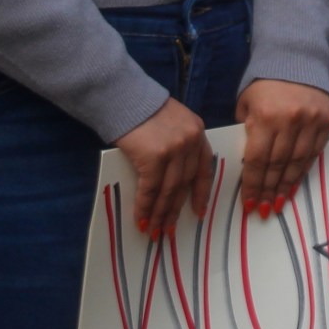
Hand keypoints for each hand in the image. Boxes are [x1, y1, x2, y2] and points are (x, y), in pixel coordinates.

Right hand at [114, 96, 213, 236]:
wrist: (123, 98)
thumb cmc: (142, 112)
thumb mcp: (171, 124)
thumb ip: (177, 146)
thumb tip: (170, 180)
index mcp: (198, 133)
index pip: (205, 168)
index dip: (201, 193)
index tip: (198, 211)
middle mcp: (192, 141)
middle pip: (186, 183)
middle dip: (176, 210)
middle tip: (168, 229)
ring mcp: (175, 149)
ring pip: (170, 190)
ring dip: (160, 213)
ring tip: (154, 230)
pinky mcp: (154, 156)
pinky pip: (151, 189)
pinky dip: (145, 206)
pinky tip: (141, 219)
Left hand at [235, 79, 328, 215]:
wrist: (296, 58)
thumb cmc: (264, 84)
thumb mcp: (246, 104)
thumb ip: (247, 130)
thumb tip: (249, 161)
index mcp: (265, 117)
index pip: (258, 160)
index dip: (254, 185)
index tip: (250, 203)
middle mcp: (290, 121)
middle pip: (278, 164)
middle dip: (269, 190)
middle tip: (264, 209)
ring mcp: (312, 121)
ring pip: (299, 161)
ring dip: (288, 185)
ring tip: (280, 202)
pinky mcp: (327, 120)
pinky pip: (315, 151)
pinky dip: (304, 169)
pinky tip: (295, 182)